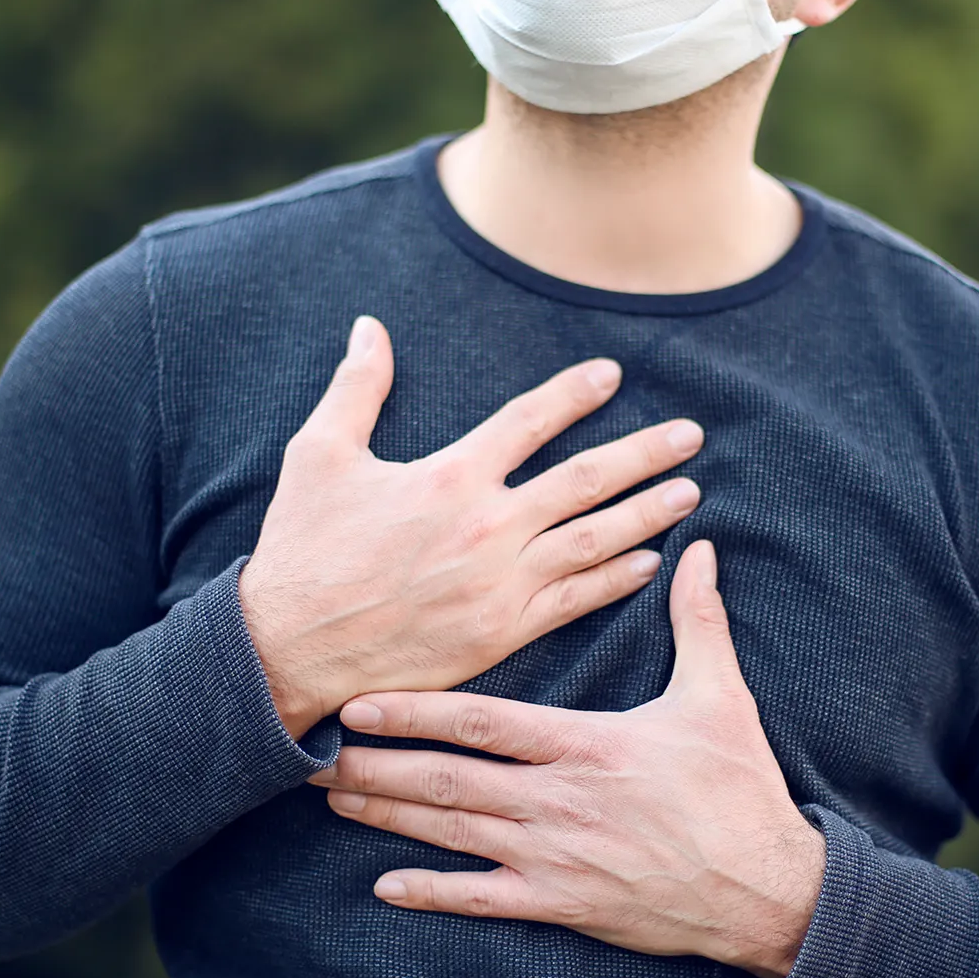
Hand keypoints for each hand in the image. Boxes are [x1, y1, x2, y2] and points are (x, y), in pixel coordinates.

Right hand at [241, 315, 705, 737]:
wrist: (288, 649)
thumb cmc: (301, 551)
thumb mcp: (318, 455)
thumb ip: (356, 389)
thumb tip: (369, 328)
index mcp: (449, 476)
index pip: (529, 421)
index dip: (574, 394)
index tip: (612, 375)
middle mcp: (487, 527)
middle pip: (585, 480)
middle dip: (645, 454)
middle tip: (691, 436)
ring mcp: (500, 584)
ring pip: (593, 540)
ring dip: (647, 513)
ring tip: (689, 492)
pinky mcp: (501, 632)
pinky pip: (575, 600)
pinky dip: (617, 579)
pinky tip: (649, 561)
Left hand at [308, 540, 826, 977]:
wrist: (764, 889)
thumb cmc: (739, 789)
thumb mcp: (720, 697)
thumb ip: (698, 621)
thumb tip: (699, 552)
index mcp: (585, 744)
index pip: (482, 721)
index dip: (417, 708)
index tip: (361, 699)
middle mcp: (557, 801)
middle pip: (447, 779)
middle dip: (377, 763)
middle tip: (314, 754)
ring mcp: (554, 858)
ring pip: (452, 834)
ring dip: (388, 817)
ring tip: (333, 799)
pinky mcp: (562, 904)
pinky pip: (483, 900)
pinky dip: (432, 894)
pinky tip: (385, 887)